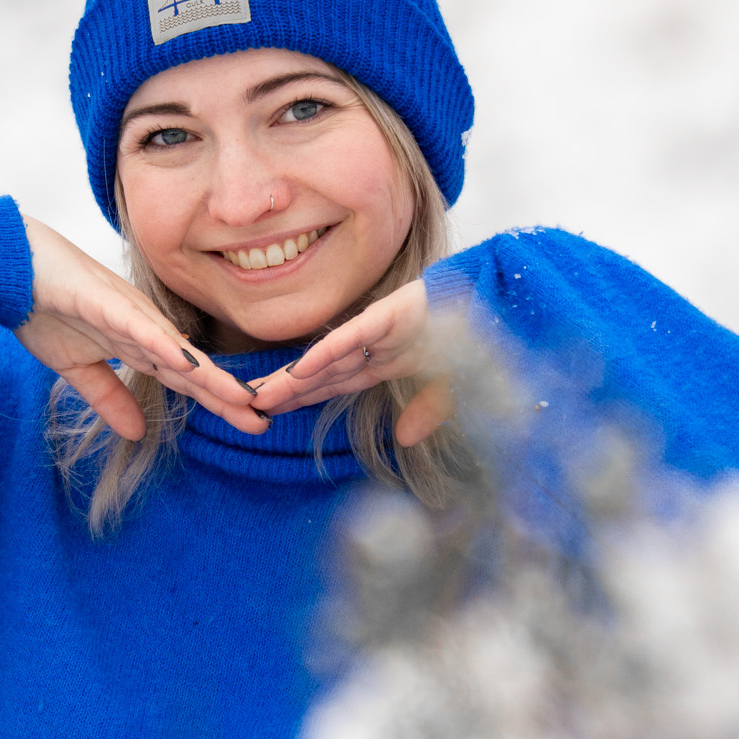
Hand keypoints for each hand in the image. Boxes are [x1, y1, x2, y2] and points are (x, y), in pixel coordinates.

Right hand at [14, 218, 266, 439]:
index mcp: (137, 343)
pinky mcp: (105, 301)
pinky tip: (187, 362)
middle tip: (262, 422)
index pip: (185, 379)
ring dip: (207, 375)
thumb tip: (136, 432)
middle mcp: (143, 328)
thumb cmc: (42, 307)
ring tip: (240, 399)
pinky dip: (161, 345)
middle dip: (226, 396)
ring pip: (175, 349)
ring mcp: (127, 313)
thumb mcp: (75, 369)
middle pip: (191, 368)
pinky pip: (138, 327)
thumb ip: (108, 396)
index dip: (216, 402)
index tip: (249, 424)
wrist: (9, 266)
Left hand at [249, 278, 454, 445]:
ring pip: (326, 359)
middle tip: (247, 405)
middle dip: (285, 390)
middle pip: (320, 375)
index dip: (302, 398)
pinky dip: (326, 354)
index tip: (271, 411)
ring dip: (293, 378)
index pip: (332, 385)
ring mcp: (378, 331)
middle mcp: (373, 348)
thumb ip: (427, 411)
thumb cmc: (471, 336)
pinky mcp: (389, 315)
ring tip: (260, 393)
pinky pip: (351, 339)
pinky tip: (300, 368)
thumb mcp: (449, 387)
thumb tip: (405, 439)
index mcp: (383, 363)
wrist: (492, 299)